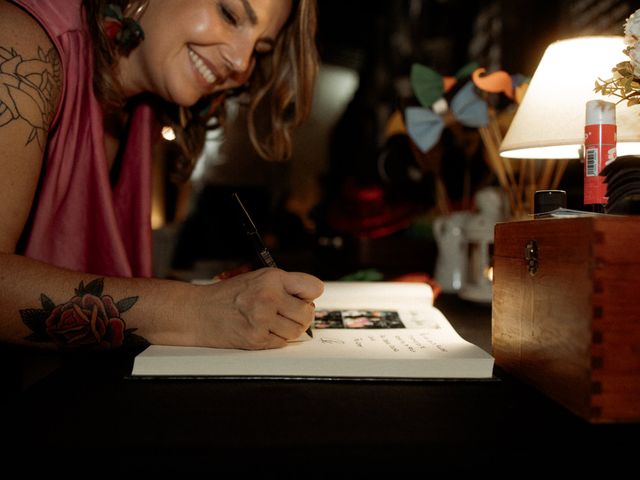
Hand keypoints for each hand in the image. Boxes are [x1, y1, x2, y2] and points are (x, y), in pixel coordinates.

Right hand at [191, 268, 323, 349]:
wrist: (198, 312)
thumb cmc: (229, 294)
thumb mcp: (258, 278)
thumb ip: (285, 286)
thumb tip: (311, 301)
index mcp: (273, 278)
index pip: (314, 288)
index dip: (309, 295)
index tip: (302, 298)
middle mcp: (269, 296)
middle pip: (308, 313)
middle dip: (300, 315)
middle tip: (287, 313)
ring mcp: (263, 319)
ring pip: (297, 331)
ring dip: (288, 329)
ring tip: (273, 322)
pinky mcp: (257, 338)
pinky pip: (282, 343)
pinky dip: (276, 339)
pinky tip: (262, 329)